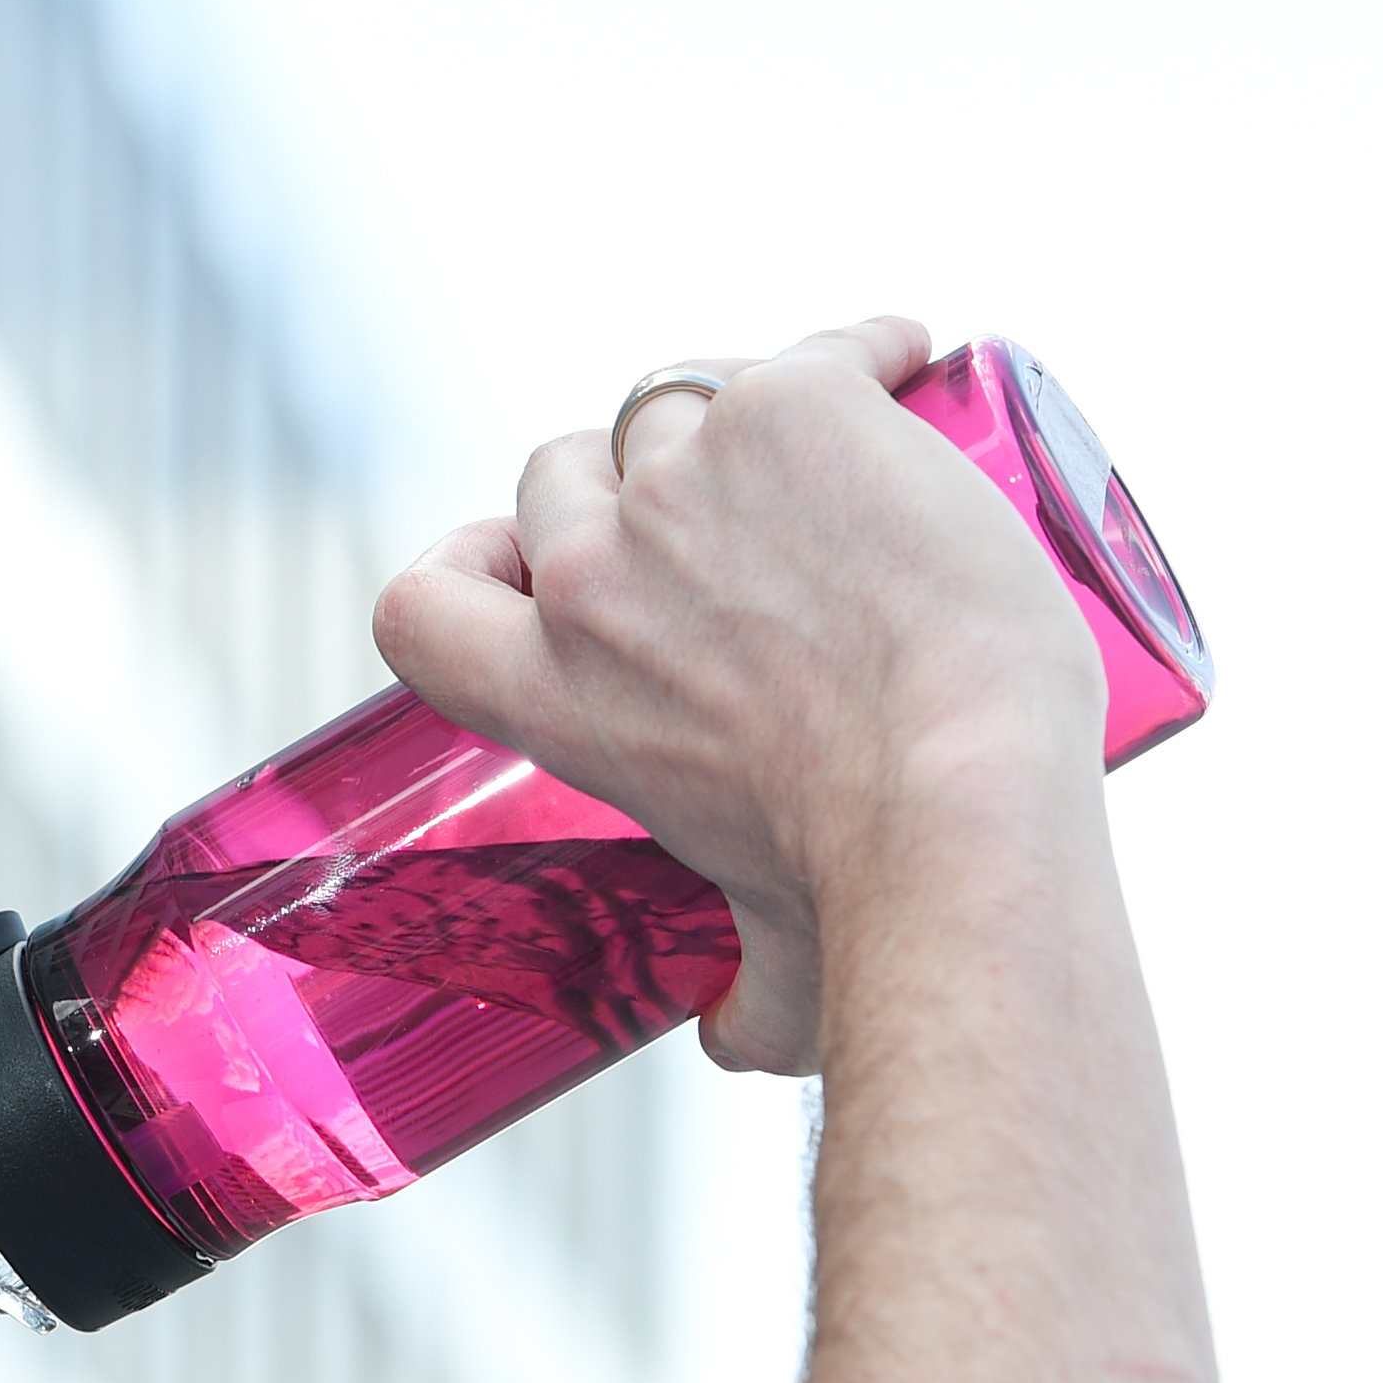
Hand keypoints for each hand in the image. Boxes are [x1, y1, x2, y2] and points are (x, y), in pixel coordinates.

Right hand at [373, 320, 1106, 1077]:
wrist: (961, 806)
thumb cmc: (868, 902)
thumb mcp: (762, 968)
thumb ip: (736, 1001)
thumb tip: (730, 1037)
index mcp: (556, 698)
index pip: (421, 601)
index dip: (466, 564)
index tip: (521, 563)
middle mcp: (596, 574)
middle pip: (559, 471)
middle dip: (627, 486)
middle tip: (730, 520)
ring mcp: (690, 478)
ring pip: (682, 394)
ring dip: (739, 410)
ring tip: (833, 448)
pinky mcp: (796, 408)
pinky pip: (826, 345)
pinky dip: (874, 350)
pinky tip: (918, 363)